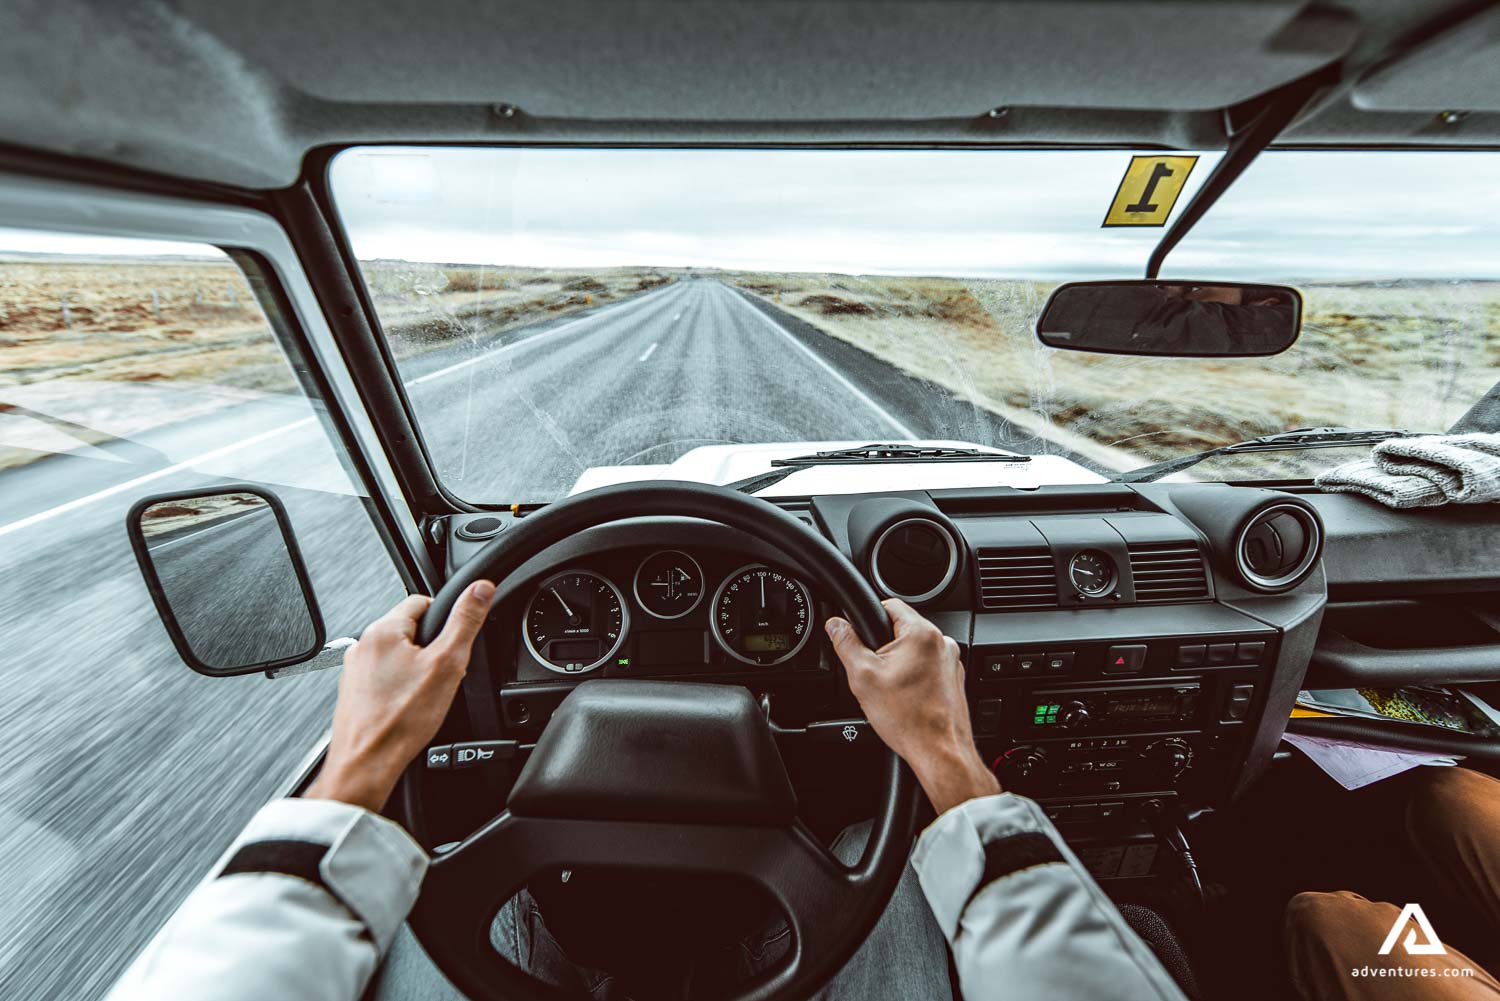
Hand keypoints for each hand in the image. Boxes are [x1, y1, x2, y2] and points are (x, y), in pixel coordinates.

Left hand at [306, 581, 494, 812]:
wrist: (367, 764)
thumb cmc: (399, 721)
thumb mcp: (447, 665)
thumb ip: (465, 621)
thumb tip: (481, 589)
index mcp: (383, 629)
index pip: (422, 601)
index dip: (446, 619)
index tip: (453, 641)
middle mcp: (363, 645)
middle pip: (409, 630)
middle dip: (430, 648)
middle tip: (442, 674)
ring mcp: (355, 670)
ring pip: (397, 656)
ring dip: (414, 669)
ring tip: (425, 695)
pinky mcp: (354, 692)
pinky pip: (384, 679)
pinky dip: (399, 688)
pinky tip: (408, 708)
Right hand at [825, 599, 999, 814]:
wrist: (940, 752)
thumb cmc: (909, 719)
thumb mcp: (863, 677)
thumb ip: (846, 644)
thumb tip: (836, 625)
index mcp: (921, 633)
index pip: (889, 604)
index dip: (868, 617)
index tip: (859, 635)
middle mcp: (942, 642)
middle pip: (901, 629)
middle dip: (883, 647)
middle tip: (874, 673)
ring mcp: (951, 662)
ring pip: (914, 651)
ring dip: (899, 664)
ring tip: (891, 690)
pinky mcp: (953, 679)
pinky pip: (927, 668)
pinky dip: (914, 678)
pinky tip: (905, 699)